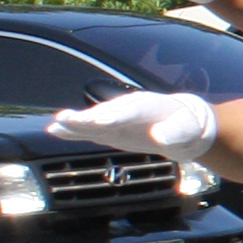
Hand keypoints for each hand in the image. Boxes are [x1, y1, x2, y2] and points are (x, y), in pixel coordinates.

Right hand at [45, 90, 220, 159]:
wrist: (181, 125)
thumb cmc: (186, 126)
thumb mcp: (187, 130)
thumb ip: (174, 133)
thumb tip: (160, 137)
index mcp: (147, 105)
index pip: (129, 110)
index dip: (116, 115)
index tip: (101, 120)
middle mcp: (127, 109)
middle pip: (105, 112)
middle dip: (89, 117)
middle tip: (70, 119)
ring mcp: (115, 119)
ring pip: (93, 121)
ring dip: (75, 123)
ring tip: (57, 124)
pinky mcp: (108, 130)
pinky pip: (88, 130)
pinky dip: (73, 131)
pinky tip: (55, 130)